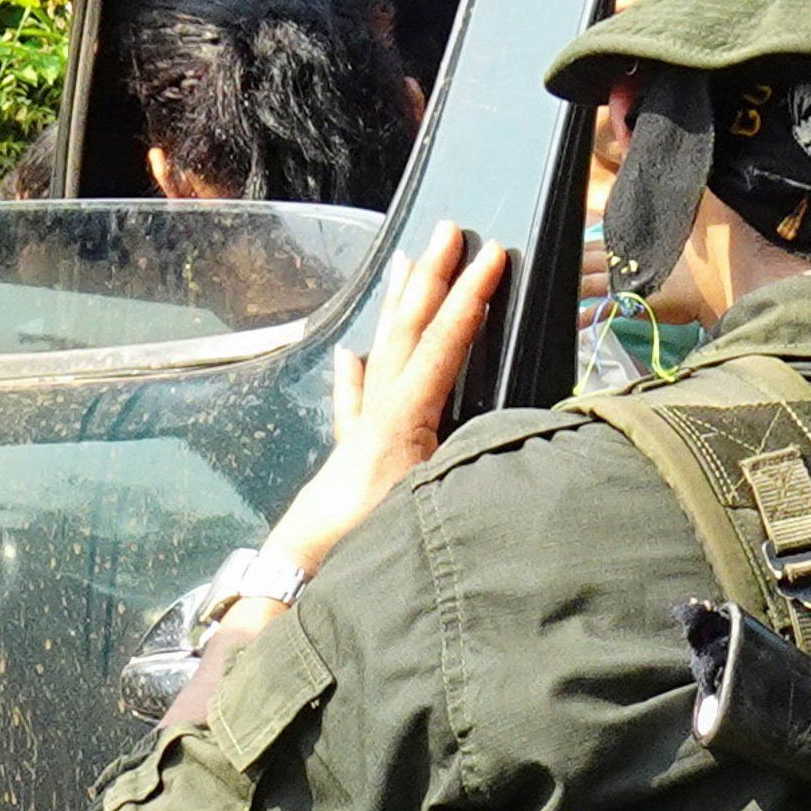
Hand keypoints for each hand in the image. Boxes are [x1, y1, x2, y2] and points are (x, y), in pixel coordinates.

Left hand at [259, 224, 507, 585]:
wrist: (301, 581)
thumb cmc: (362, 549)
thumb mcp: (428, 509)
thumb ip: (467, 469)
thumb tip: (510, 440)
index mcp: (402, 419)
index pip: (444, 344)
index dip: (470, 297)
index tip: (492, 254)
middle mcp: (379, 414)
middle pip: (408, 329)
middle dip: (431, 277)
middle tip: (449, 229)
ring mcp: (360, 431)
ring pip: (382, 350)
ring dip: (397, 305)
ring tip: (405, 262)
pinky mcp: (350, 457)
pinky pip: (355, 400)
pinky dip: (356, 373)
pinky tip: (350, 355)